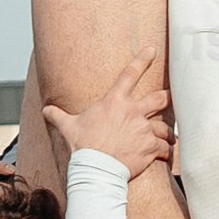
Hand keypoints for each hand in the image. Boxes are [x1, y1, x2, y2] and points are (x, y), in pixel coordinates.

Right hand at [44, 47, 171, 176]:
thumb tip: (46, 110)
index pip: (130, 74)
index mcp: (115, 101)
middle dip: (168, 98)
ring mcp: (144, 129)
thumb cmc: (83, 146)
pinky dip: (165, 151)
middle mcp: (133, 112)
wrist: (96, 168)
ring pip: (165, 127)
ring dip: (167, 132)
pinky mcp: (150, 147)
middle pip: (160, 98)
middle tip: (172, 98)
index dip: (142, 59)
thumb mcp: (68, 127)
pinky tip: (165, 154)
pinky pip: (164, 147)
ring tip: (168, 137)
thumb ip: (58, 115)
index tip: (152, 50)